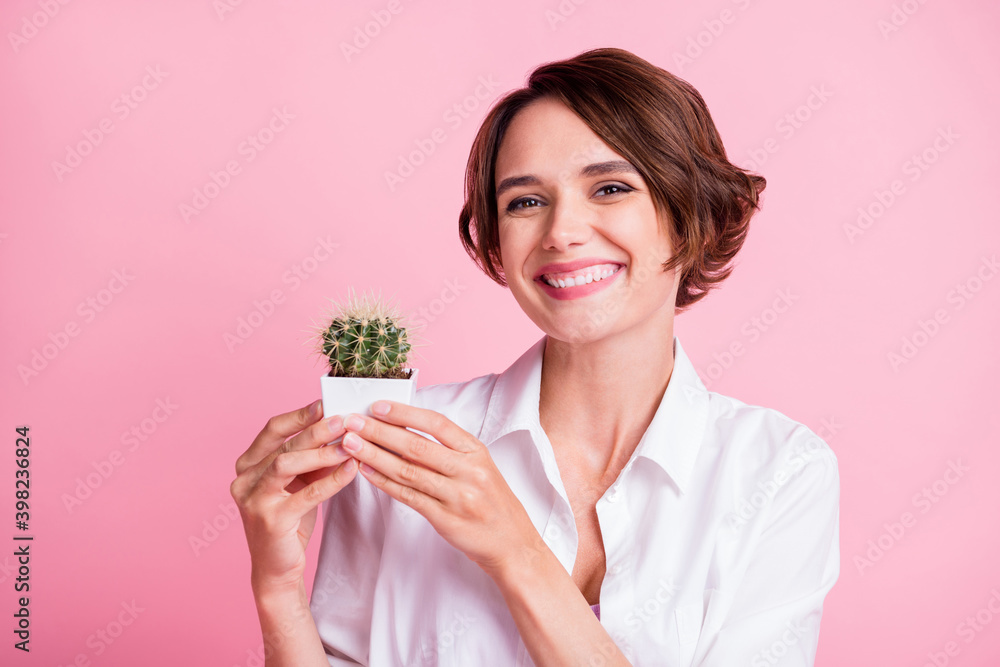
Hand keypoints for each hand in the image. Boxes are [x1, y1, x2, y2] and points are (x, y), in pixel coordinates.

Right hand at [230, 399, 358, 594]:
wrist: (277, 568)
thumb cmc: (290, 520)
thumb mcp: (300, 482)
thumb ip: (314, 458)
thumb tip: (340, 429)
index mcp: (248, 465)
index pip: (272, 429)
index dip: (299, 415)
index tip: (325, 403)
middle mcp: (244, 479)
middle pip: (284, 445)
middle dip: (316, 430)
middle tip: (344, 419)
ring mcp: (254, 500)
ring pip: (287, 464)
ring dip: (322, 452)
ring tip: (349, 444)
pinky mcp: (271, 520)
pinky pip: (306, 494)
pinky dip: (332, 480)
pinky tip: (351, 470)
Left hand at [340, 400, 544, 577]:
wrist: (512, 543)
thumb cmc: (492, 501)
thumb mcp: (480, 466)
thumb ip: (449, 449)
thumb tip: (405, 429)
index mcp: (476, 451)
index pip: (436, 424)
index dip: (404, 413)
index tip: (377, 406)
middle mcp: (468, 471)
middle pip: (416, 446)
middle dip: (380, 432)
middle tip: (352, 421)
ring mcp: (457, 496)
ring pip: (408, 471)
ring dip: (375, 455)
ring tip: (350, 444)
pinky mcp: (445, 519)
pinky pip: (408, 496)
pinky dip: (384, 482)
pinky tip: (366, 471)